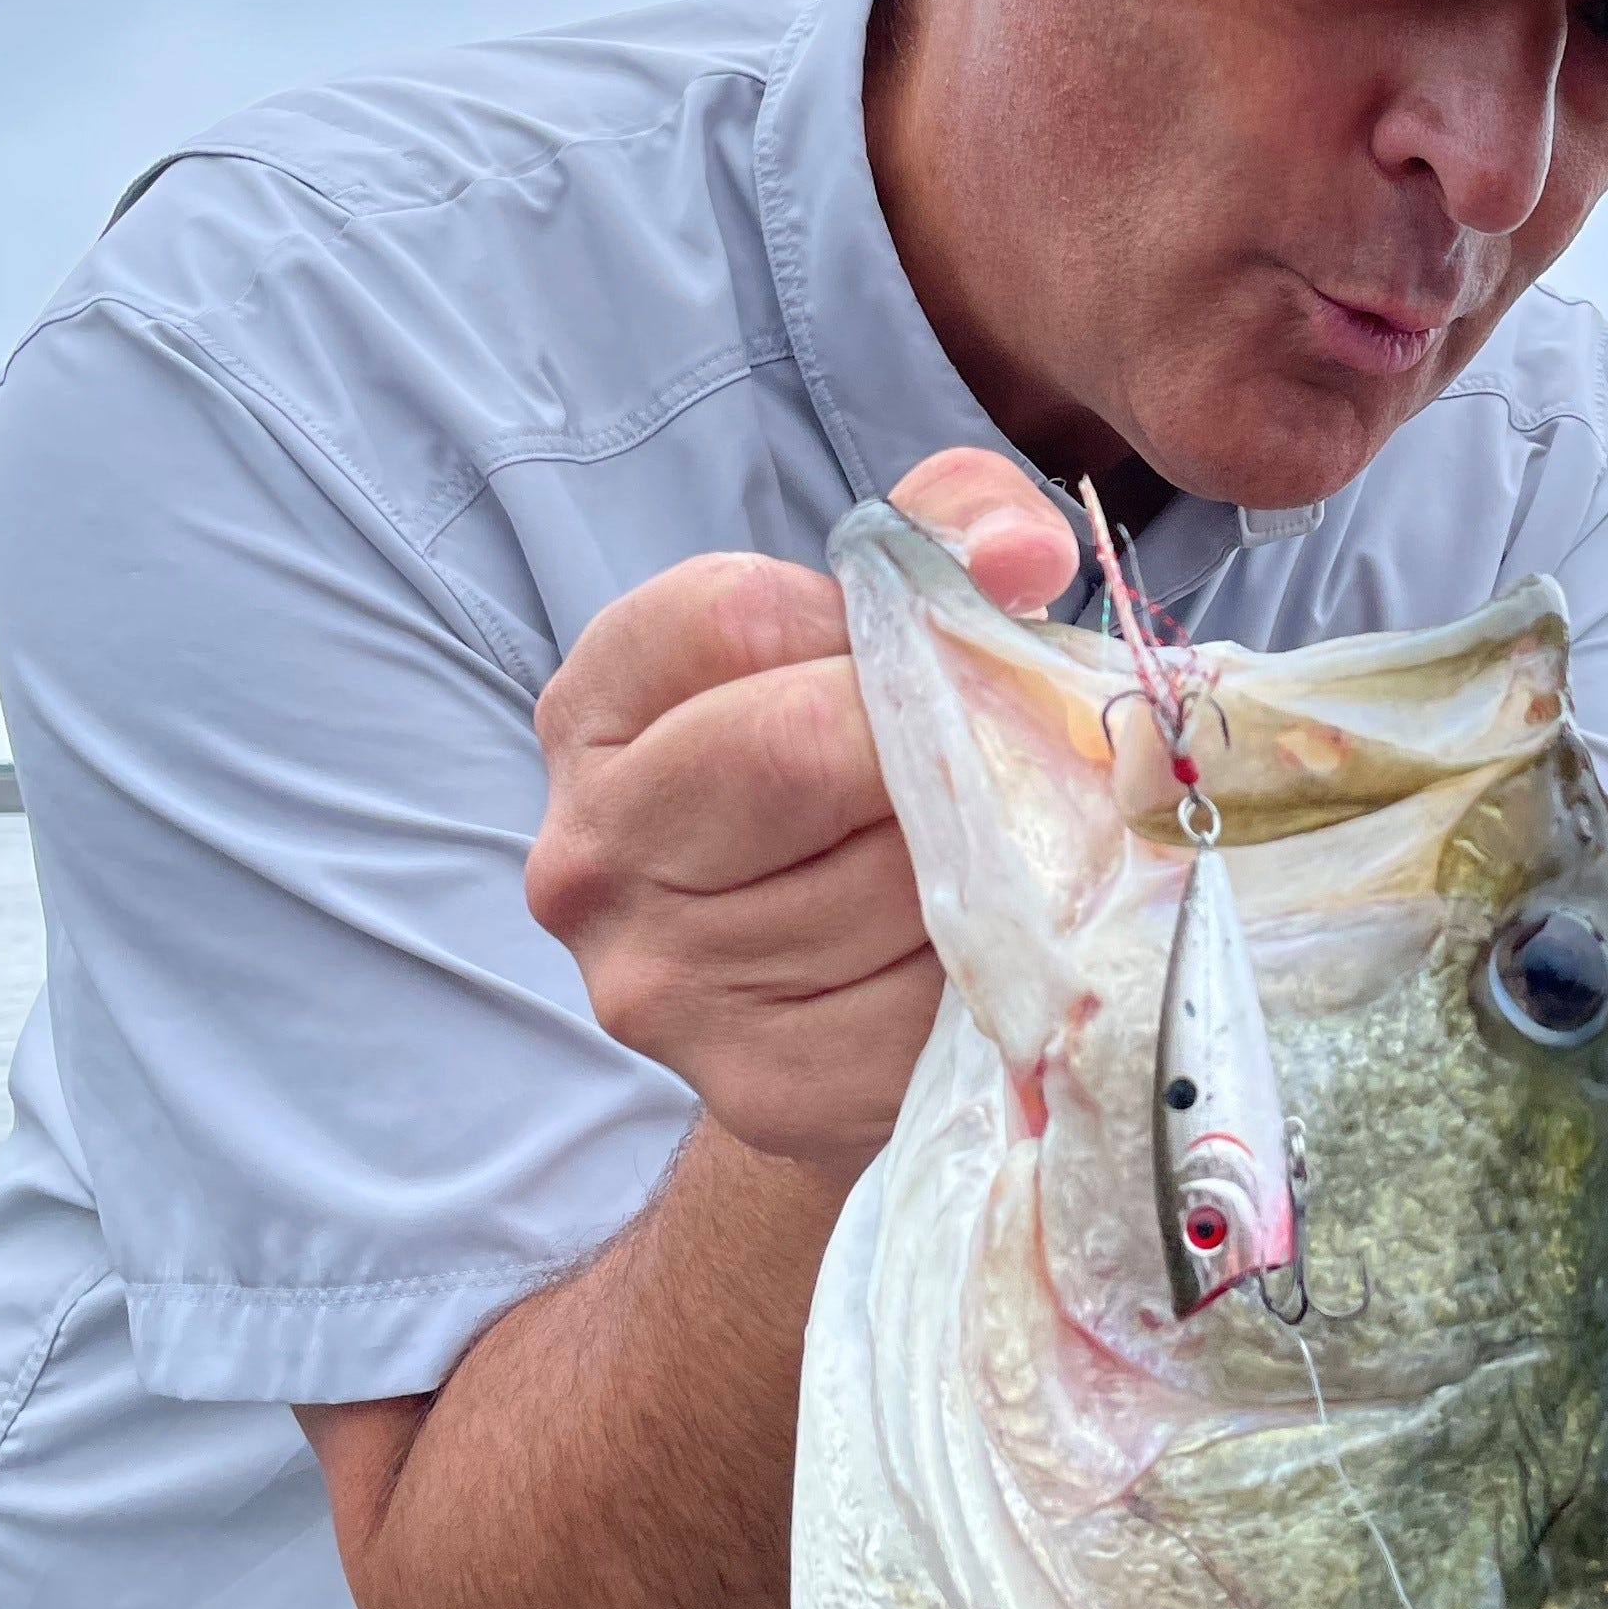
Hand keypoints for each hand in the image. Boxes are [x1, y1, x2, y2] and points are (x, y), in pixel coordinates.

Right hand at [524, 448, 1074, 1169]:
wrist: (839, 999)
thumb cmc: (862, 776)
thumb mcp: (883, 617)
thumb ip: (956, 522)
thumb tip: (1017, 557)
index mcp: (591, 713)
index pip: (733, 613)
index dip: (866, 624)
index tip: (910, 659)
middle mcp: (590, 856)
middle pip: (802, 745)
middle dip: (933, 741)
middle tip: (992, 761)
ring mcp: (663, 985)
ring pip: (891, 875)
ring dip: (988, 857)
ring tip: (993, 856)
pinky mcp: (763, 1086)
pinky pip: (931, 995)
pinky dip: (997, 962)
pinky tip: (988, 948)